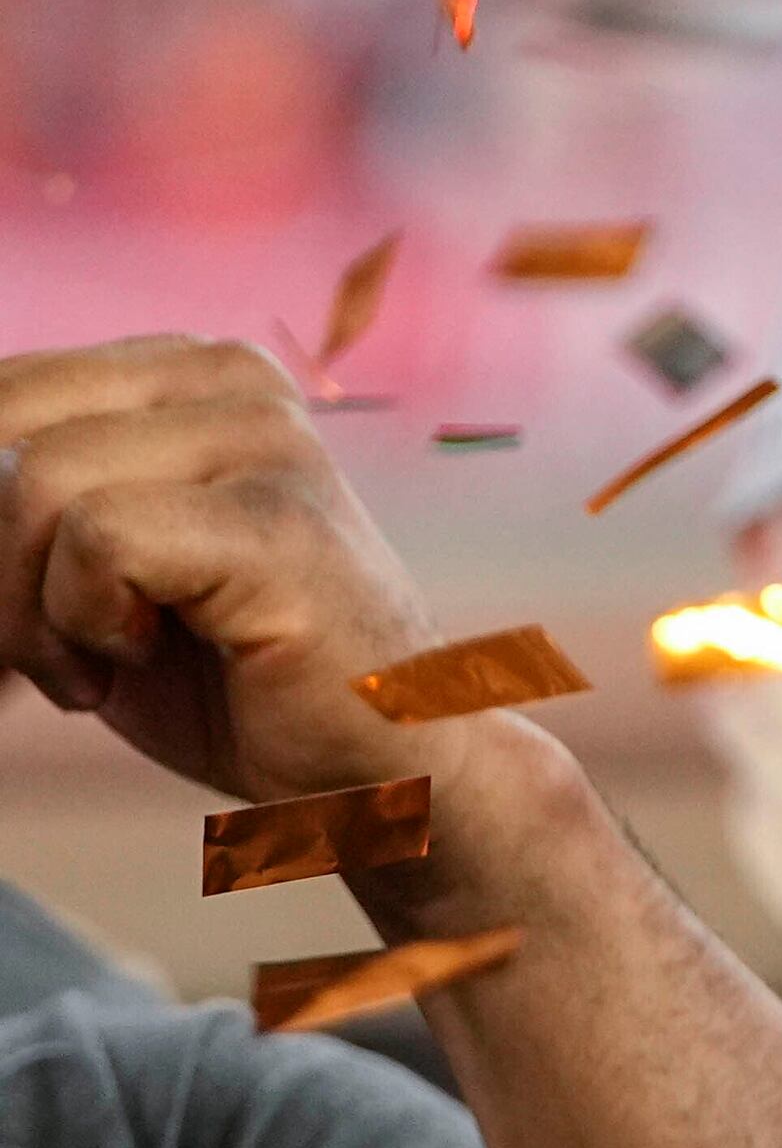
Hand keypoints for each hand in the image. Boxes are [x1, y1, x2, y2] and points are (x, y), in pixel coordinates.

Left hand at [0, 336, 467, 803]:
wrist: (378, 776)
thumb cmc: (231, 683)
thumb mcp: (93, 562)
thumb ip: (24, 499)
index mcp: (187, 371)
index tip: (22, 615)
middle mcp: (233, 380)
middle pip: (2, 426)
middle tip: (40, 652)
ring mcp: (267, 442)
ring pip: (36, 481)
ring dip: (27, 607)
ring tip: (94, 665)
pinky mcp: (279, 522)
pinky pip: (99, 537)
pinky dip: (84, 620)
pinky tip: (137, 656)